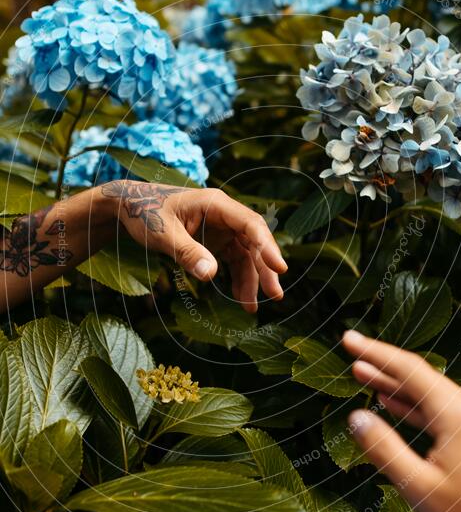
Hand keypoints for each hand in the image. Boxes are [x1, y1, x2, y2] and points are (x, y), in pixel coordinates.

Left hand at [103, 181, 286, 311]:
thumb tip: (210, 275)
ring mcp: (221, 228)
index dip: (267, 246)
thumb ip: (187, 253)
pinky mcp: (215, 240)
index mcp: (216, 204)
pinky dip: (237, 278)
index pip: (250, 225)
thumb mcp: (164, 234)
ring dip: (251, 279)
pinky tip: (239, 296)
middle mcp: (224, 215)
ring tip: (251, 307)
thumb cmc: (146, 213)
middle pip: (254, 242)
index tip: (279, 268)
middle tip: (275, 295)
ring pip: (246, 254)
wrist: (131, 207)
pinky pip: (233, 259)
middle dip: (264, 269)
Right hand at [343, 330, 460, 511]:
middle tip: (350, 351)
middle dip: (382, 364)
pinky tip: (391, 402)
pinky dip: (413, 405)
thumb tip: (356, 417)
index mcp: (457, 415)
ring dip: (395, 385)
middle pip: (419, 376)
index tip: (348, 340)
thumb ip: (384, 448)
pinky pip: (439, 410)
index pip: (409, 369)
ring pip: (429, 393)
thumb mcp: (419, 487)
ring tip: (362, 373)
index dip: (375, 352)